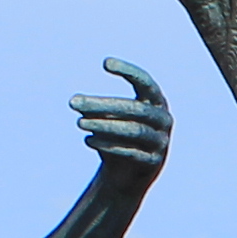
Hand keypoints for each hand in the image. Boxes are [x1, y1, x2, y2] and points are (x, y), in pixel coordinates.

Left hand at [72, 60, 174, 177]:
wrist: (127, 175)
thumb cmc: (116, 136)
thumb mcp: (107, 118)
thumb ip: (96, 109)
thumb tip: (78, 102)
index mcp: (156, 102)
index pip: (145, 82)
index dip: (129, 71)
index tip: (106, 62)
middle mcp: (163, 119)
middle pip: (134, 109)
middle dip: (103, 105)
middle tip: (73, 102)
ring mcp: (161, 141)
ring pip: (133, 130)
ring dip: (104, 125)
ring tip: (79, 122)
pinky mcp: (153, 162)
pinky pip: (131, 152)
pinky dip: (108, 145)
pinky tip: (88, 140)